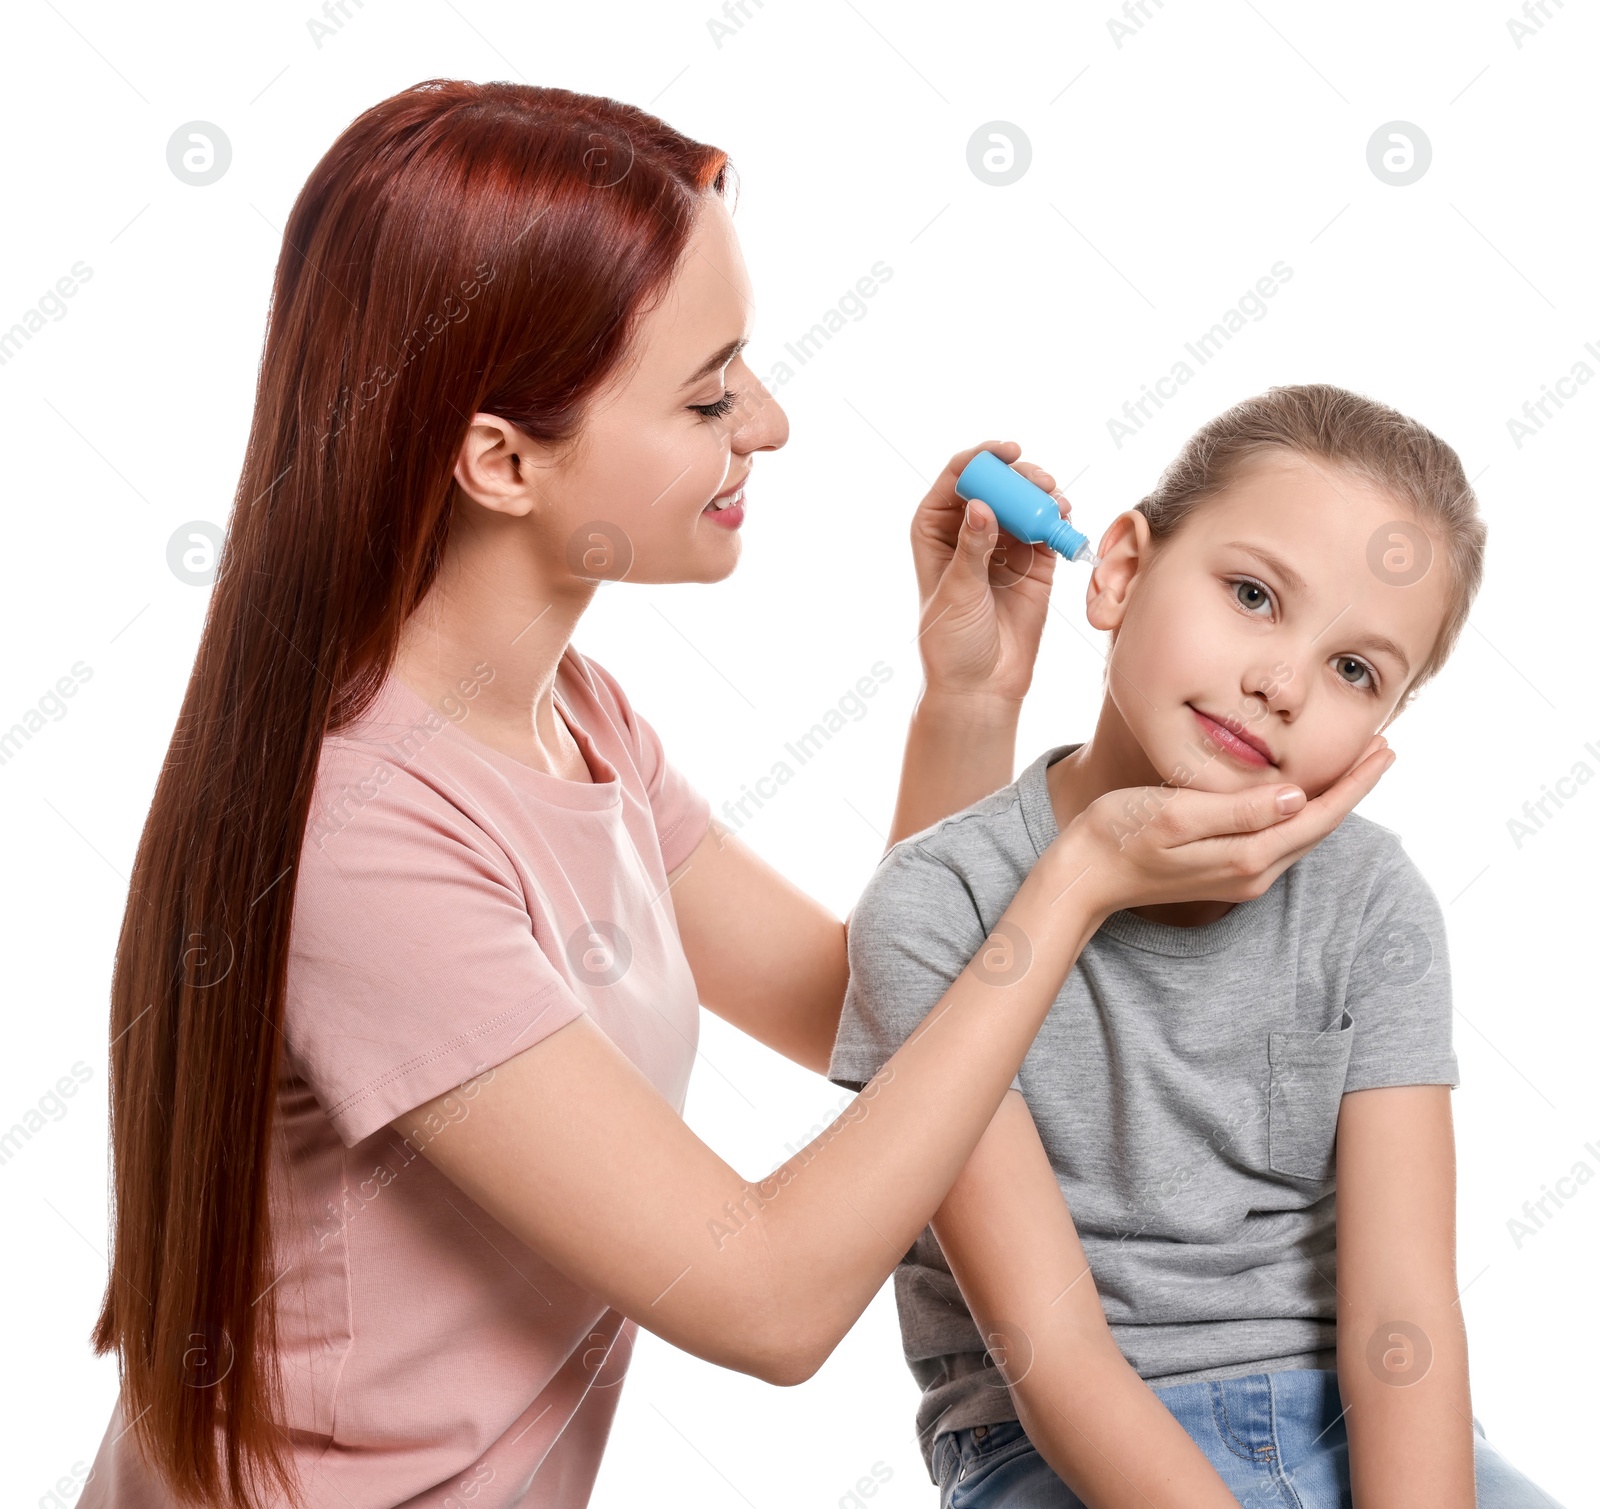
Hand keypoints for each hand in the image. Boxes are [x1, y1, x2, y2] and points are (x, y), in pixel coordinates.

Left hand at [909, 440, 1074, 705]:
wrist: (981, 685)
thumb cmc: (953, 642)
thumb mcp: (958, 592)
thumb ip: (972, 549)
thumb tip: (982, 506)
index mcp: (935, 532)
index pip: (956, 482)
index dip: (979, 460)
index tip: (1006, 454)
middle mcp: (969, 532)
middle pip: (995, 486)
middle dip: (1018, 478)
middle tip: (1040, 482)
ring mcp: (1003, 546)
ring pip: (1023, 505)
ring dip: (1041, 497)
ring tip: (1056, 502)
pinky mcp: (1033, 564)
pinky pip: (1046, 531)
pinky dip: (1057, 521)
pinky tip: (1064, 519)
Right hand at [1052, 737, 1395, 920]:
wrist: (1083, 876)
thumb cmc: (1119, 834)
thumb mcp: (1175, 814)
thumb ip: (1237, 810)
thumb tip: (1295, 797)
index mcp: (1246, 856)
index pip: (1318, 814)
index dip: (1355, 781)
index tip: (1383, 749)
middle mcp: (1252, 874)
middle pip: (1320, 828)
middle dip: (1353, 788)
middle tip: (1380, 748)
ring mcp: (1240, 877)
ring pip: (1302, 836)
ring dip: (1332, 800)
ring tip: (1353, 767)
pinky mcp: (1225, 873)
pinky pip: (1279, 841)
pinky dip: (1303, 814)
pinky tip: (1303, 795)